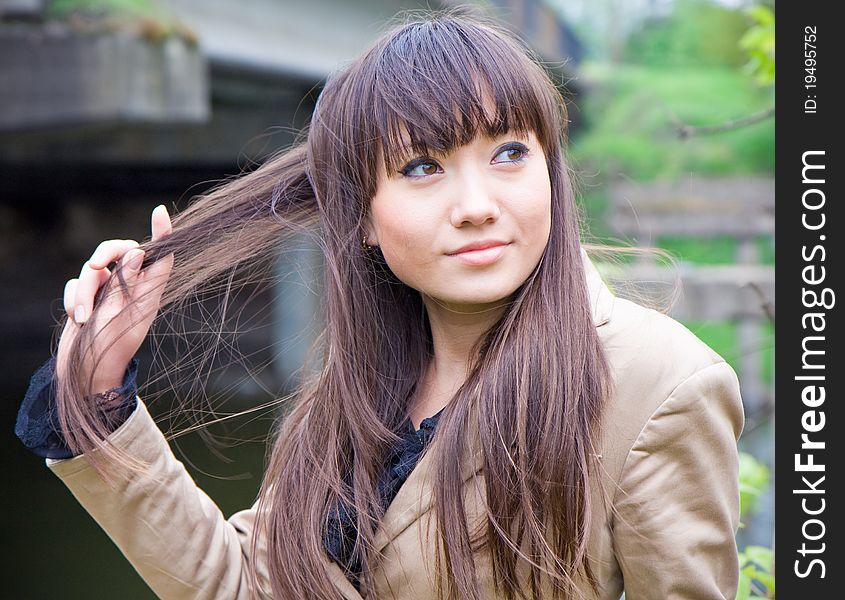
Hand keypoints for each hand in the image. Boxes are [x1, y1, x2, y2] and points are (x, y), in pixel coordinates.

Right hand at [56, 205, 173, 394]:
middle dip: (104, 254)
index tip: (160, 212)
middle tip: (94, 265)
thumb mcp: (121, 315)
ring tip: (82, 316)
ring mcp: (108, 292)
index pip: (160, 255)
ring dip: (85, 291)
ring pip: (94, 269)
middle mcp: (130, 288)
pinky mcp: (87, 298)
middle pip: (119, 251)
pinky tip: (77, 319)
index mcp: (149, 291)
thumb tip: (137, 252)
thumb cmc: (109, 348)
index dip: (162, 233)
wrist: (85, 374)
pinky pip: (77, 284)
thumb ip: (128, 283)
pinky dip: (74, 299)